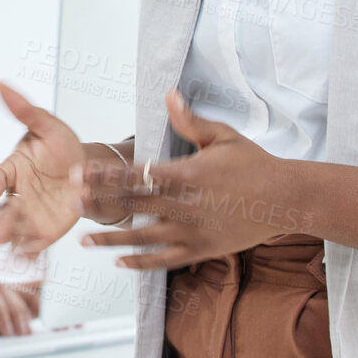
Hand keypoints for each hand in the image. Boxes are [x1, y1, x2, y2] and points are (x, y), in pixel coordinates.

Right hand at [0, 84, 135, 258]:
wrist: (85, 170)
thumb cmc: (60, 145)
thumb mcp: (48, 125)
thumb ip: (25, 110)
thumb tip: (0, 84)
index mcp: (13, 169)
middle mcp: (16, 194)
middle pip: (4, 210)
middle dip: (0, 224)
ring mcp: (30, 215)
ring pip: (16, 231)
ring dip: (13, 243)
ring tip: (13, 256)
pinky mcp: (45, 231)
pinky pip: (36, 243)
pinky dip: (33, 252)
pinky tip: (34, 261)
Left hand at [83, 89, 304, 269]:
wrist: (287, 199)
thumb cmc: (253, 164)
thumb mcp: (223, 136)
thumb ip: (189, 120)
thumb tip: (168, 94)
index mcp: (187, 174)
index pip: (138, 174)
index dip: (106, 175)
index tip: (81, 174)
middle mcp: (185, 205)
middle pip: (134, 205)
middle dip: (100, 204)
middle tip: (70, 203)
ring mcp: (192, 231)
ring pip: (144, 238)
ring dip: (112, 238)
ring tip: (83, 240)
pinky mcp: (202, 250)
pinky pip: (165, 260)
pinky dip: (141, 263)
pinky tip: (118, 262)